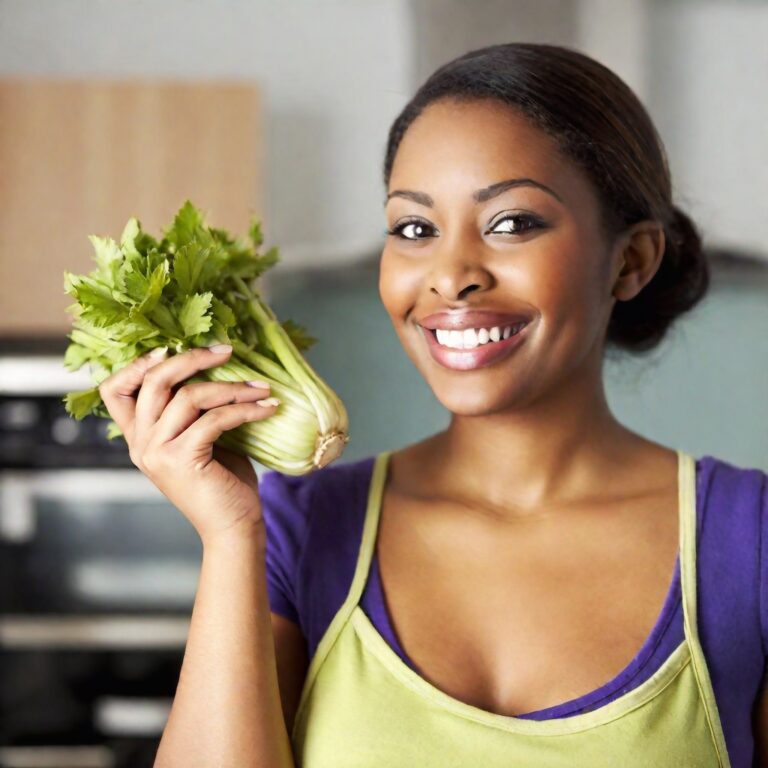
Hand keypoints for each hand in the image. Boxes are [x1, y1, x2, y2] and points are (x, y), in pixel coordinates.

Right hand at [98, 344, 278, 543]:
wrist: (233, 527)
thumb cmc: (223, 482)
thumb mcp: (203, 438)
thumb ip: (196, 409)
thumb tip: (217, 365)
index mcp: (140, 436)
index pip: (114, 390)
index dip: (136, 364)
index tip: (170, 347)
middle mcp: (142, 443)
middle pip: (153, 381)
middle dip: (192, 359)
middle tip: (227, 351)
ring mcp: (158, 452)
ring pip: (189, 396)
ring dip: (232, 387)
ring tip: (262, 388)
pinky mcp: (182, 460)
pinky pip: (215, 419)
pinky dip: (245, 409)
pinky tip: (268, 408)